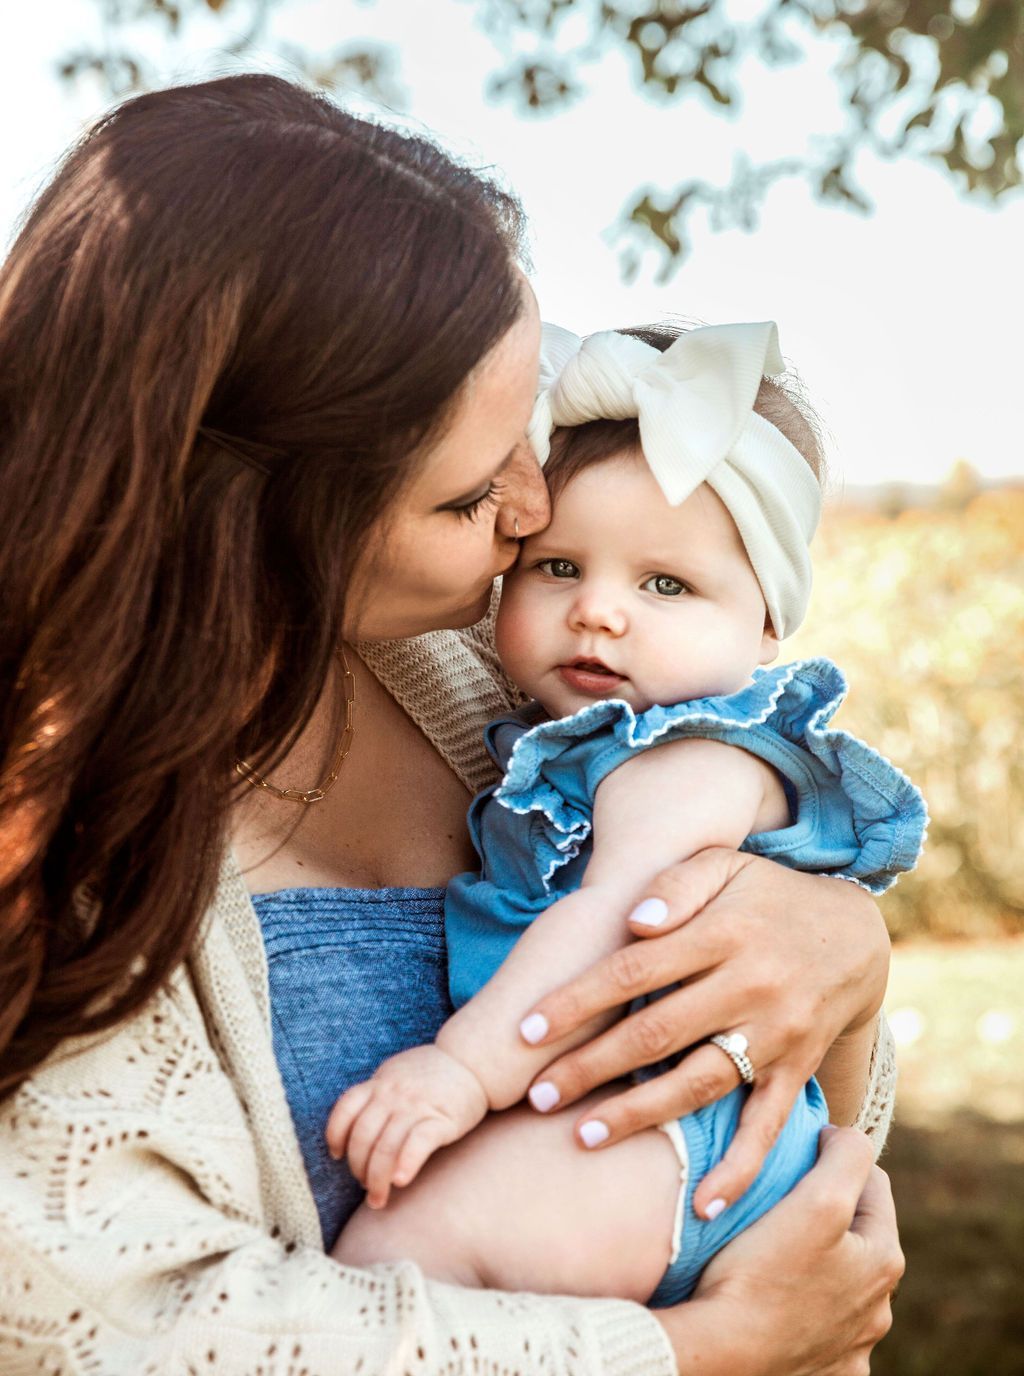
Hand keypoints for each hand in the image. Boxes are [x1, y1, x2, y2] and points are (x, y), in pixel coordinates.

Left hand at [325, 1045, 487, 1208]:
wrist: (473, 1061)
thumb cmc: (433, 1072)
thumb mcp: (397, 1073)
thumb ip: (377, 1093)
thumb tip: (354, 1124)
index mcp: (380, 1083)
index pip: (345, 1110)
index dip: (335, 1135)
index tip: (338, 1155)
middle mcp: (394, 1094)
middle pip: (363, 1137)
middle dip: (359, 1169)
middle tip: (366, 1186)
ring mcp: (417, 1105)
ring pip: (385, 1147)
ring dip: (377, 1179)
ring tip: (378, 1198)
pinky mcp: (442, 1119)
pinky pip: (418, 1143)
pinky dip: (406, 1163)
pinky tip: (400, 1181)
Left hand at [517, 847, 889, 1216]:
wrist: (855, 935)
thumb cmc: (767, 896)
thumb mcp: (725, 866)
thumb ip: (676, 883)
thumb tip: (634, 920)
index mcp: (724, 932)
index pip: (635, 969)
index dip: (579, 1001)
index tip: (526, 1031)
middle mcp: (751, 986)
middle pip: (658, 1034)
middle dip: (591, 1068)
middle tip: (535, 1097)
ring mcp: (777, 1033)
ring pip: (701, 1083)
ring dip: (641, 1115)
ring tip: (584, 1137)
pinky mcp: (798, 1070)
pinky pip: (768, 1125)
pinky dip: (740, 1168)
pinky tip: (703, 1204)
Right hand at [657, 1127, 903, 1375]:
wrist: (722, 1356)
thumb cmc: (763, 1273)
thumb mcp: (818, 1198)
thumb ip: (847, 1156)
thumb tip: (848, 1137)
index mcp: (884, 1261)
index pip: (873, 1183)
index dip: (833, 1159)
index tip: (793, 1157)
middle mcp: (879, 1310)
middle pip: (856, 1236)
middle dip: (827, 1214)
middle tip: (779, 1203)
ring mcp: (852, 1347)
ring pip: (839, 1283)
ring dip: (817, 1264)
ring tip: (772, 1253)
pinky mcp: (825, 1372)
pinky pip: (819, 1328)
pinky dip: (804, 1311)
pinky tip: (775, 1301)